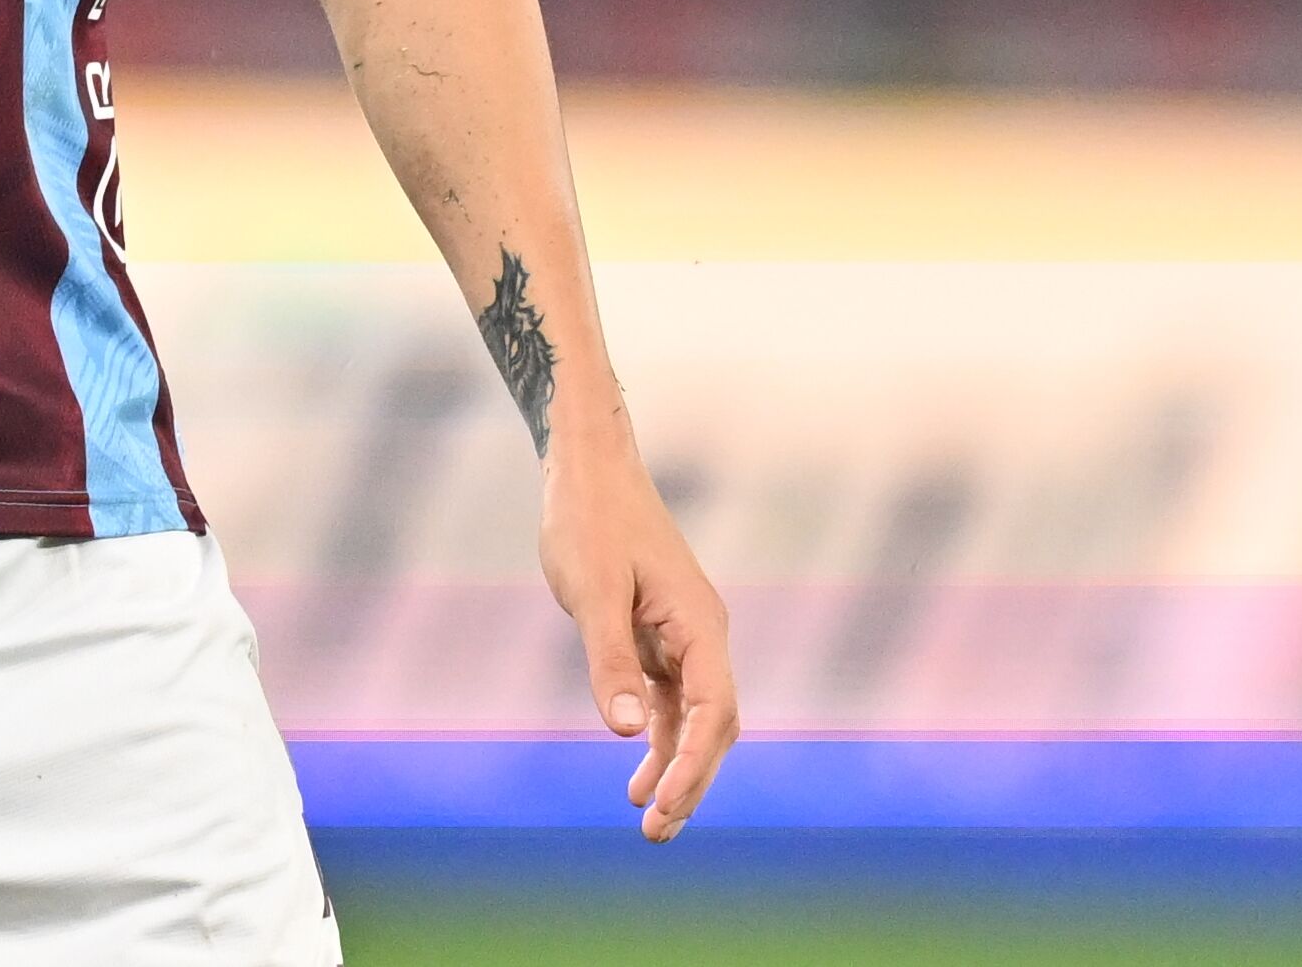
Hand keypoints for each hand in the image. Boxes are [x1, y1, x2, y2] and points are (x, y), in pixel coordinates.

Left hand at [539, 432, 737, 841]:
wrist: (588, 466)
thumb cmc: (589, 518)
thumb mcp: (592, 590)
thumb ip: (609, 659)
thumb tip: (629, 731)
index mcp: (700, 623)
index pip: (714, 711)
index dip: (693, 764)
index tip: (664, 805)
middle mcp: (702, 634)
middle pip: (713, 724)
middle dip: (691, 781)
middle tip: (656, 833)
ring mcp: (683, 636)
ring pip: (694, 718)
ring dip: (677, 768)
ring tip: (650, 822)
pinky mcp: (658, 634)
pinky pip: (671, 700)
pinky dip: (659, 738)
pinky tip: (638, 773)